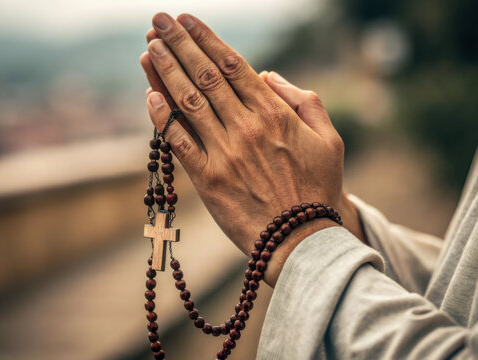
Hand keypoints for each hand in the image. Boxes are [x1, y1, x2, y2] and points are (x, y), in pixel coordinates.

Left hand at [140, 13, 363, 285]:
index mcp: (274, 114)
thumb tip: (268, 77)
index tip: (187, 20)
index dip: (206, 39)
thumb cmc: (318, 189)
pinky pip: (179, 142)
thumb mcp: (329, 139)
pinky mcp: (208, 180)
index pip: (232, 65)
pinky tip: (149, 95)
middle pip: (204, 76)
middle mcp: (245, 127)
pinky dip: (163, 118)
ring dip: (165, 71)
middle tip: (157, 21)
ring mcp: (224, 153)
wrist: (302, 240)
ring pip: (188, 102)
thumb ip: (303, 101)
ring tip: (149, 47)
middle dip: (178, 44)